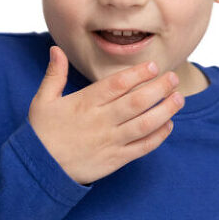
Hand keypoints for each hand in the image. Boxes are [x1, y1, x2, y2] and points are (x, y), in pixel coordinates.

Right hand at [28, 46, 183, 184]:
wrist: (39, 170)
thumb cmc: (41, 133)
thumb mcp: (42, 101)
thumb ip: (54, 75)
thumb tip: (56, 49)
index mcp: (85, 103)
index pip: (117, 84)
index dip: (138, 74)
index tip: (154, 66)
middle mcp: (100, 121)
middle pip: (137, 102)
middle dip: (159, 88)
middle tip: (174, 78)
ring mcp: (110, 142)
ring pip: (144, 124)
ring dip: (165, 110)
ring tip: (179, 99)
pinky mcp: (115, 160)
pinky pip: (142, 147)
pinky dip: (158, 137)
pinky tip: (168, 125)